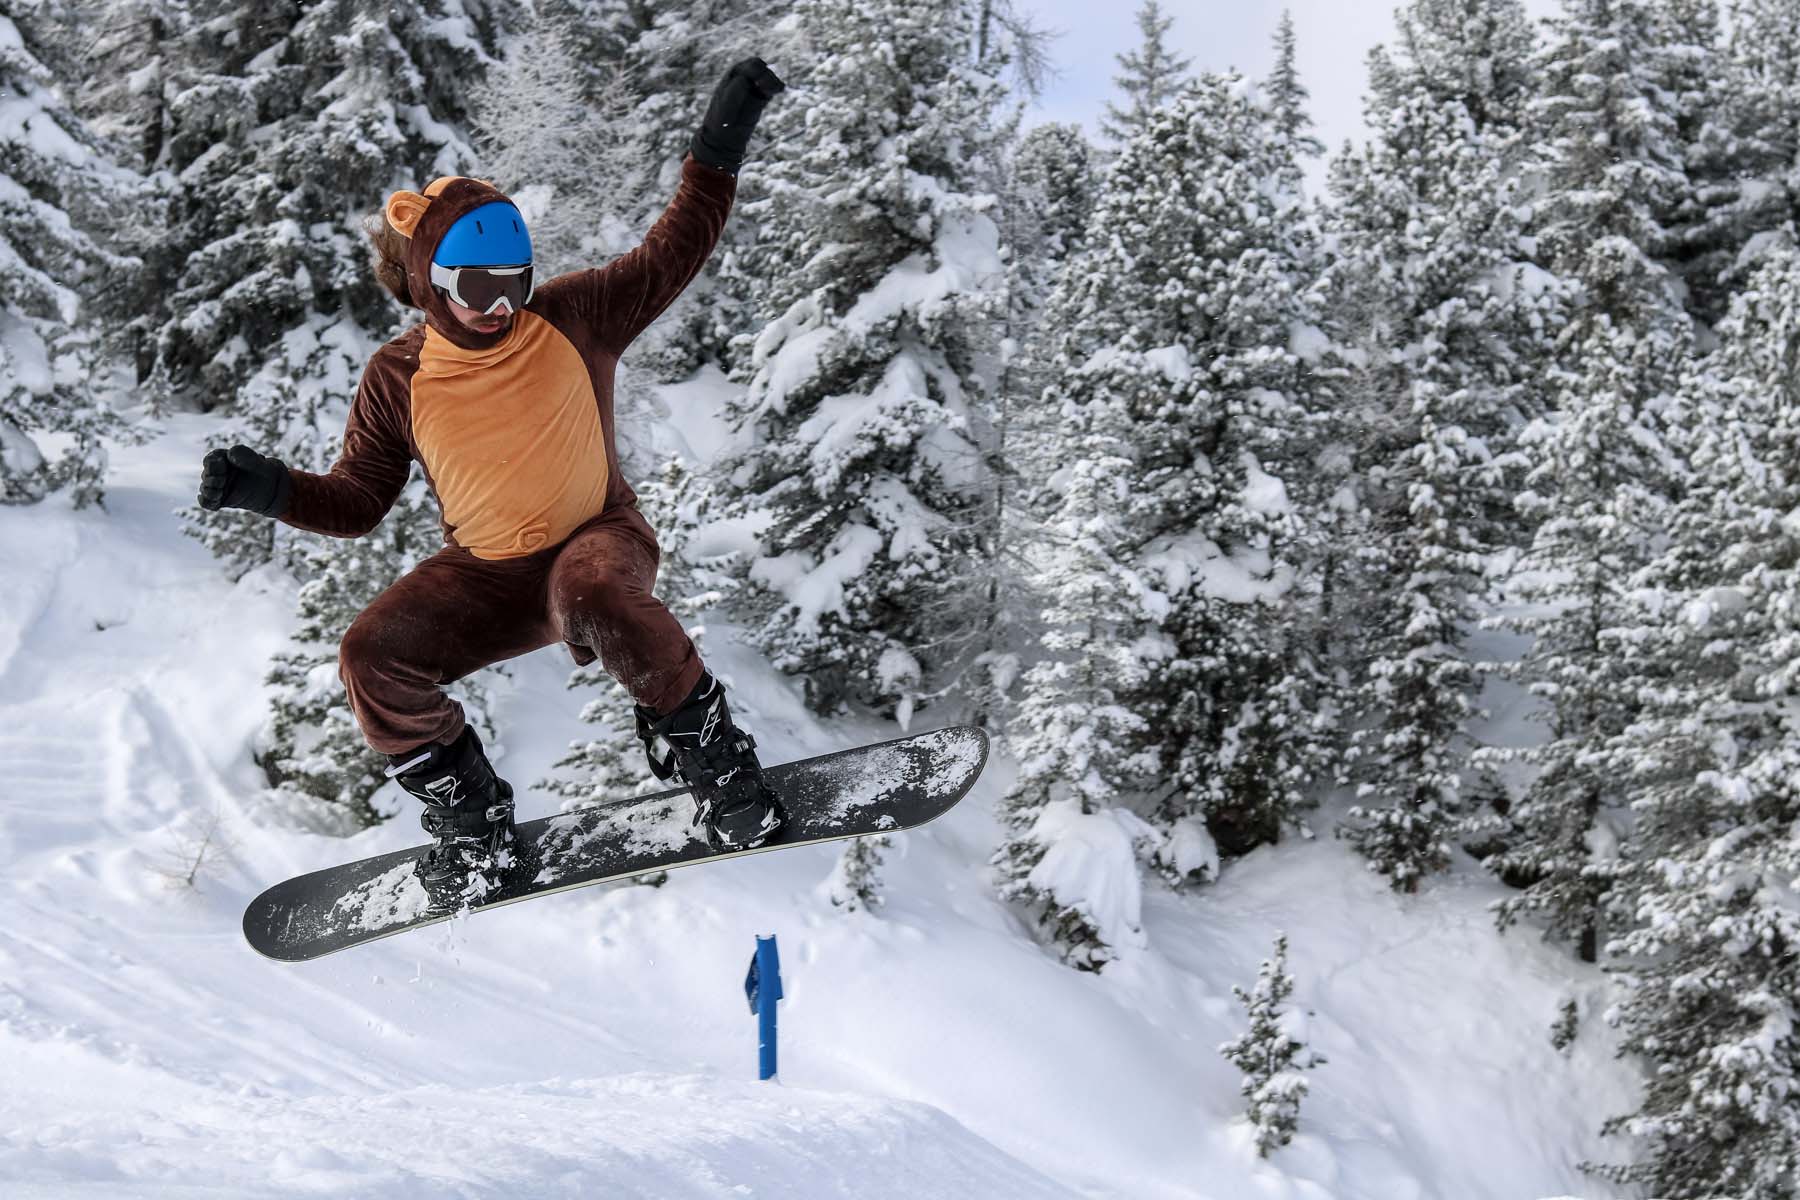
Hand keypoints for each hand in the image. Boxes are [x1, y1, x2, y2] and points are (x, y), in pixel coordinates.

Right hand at [198, 444, 290, 516]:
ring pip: (204, 489)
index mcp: (223, 459)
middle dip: (213, 479)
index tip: (223, 467)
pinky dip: (207, 502)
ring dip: (211, 492)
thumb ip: (246, 456)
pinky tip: (217, 501)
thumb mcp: (259, 462)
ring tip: (221, 492)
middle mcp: (217, 472)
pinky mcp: (220, 499)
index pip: (209, 460)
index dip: (212, 465)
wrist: (272, 488)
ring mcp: (217, 486)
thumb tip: (230, 453)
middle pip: (205, 475)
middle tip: (224, 481)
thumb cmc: (263, 471)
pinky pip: (206, 502)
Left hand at [691, 57, 786, 173]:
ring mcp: (754, 88)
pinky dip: (777, 87)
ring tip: (772, 91)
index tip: (755, 85)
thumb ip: (736, 89)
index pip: (751, 65)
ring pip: (769, 77)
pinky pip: (773, 88)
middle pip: (761, 67)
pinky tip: (779, 91)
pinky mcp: (761, 98)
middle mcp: (745, 78)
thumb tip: (748, 80)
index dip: (756, 73)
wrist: (724, 136)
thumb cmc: (721, 119)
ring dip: (773, 82)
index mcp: (734, 74)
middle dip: (766, 75)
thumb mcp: (726, 103)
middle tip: (764, 87)